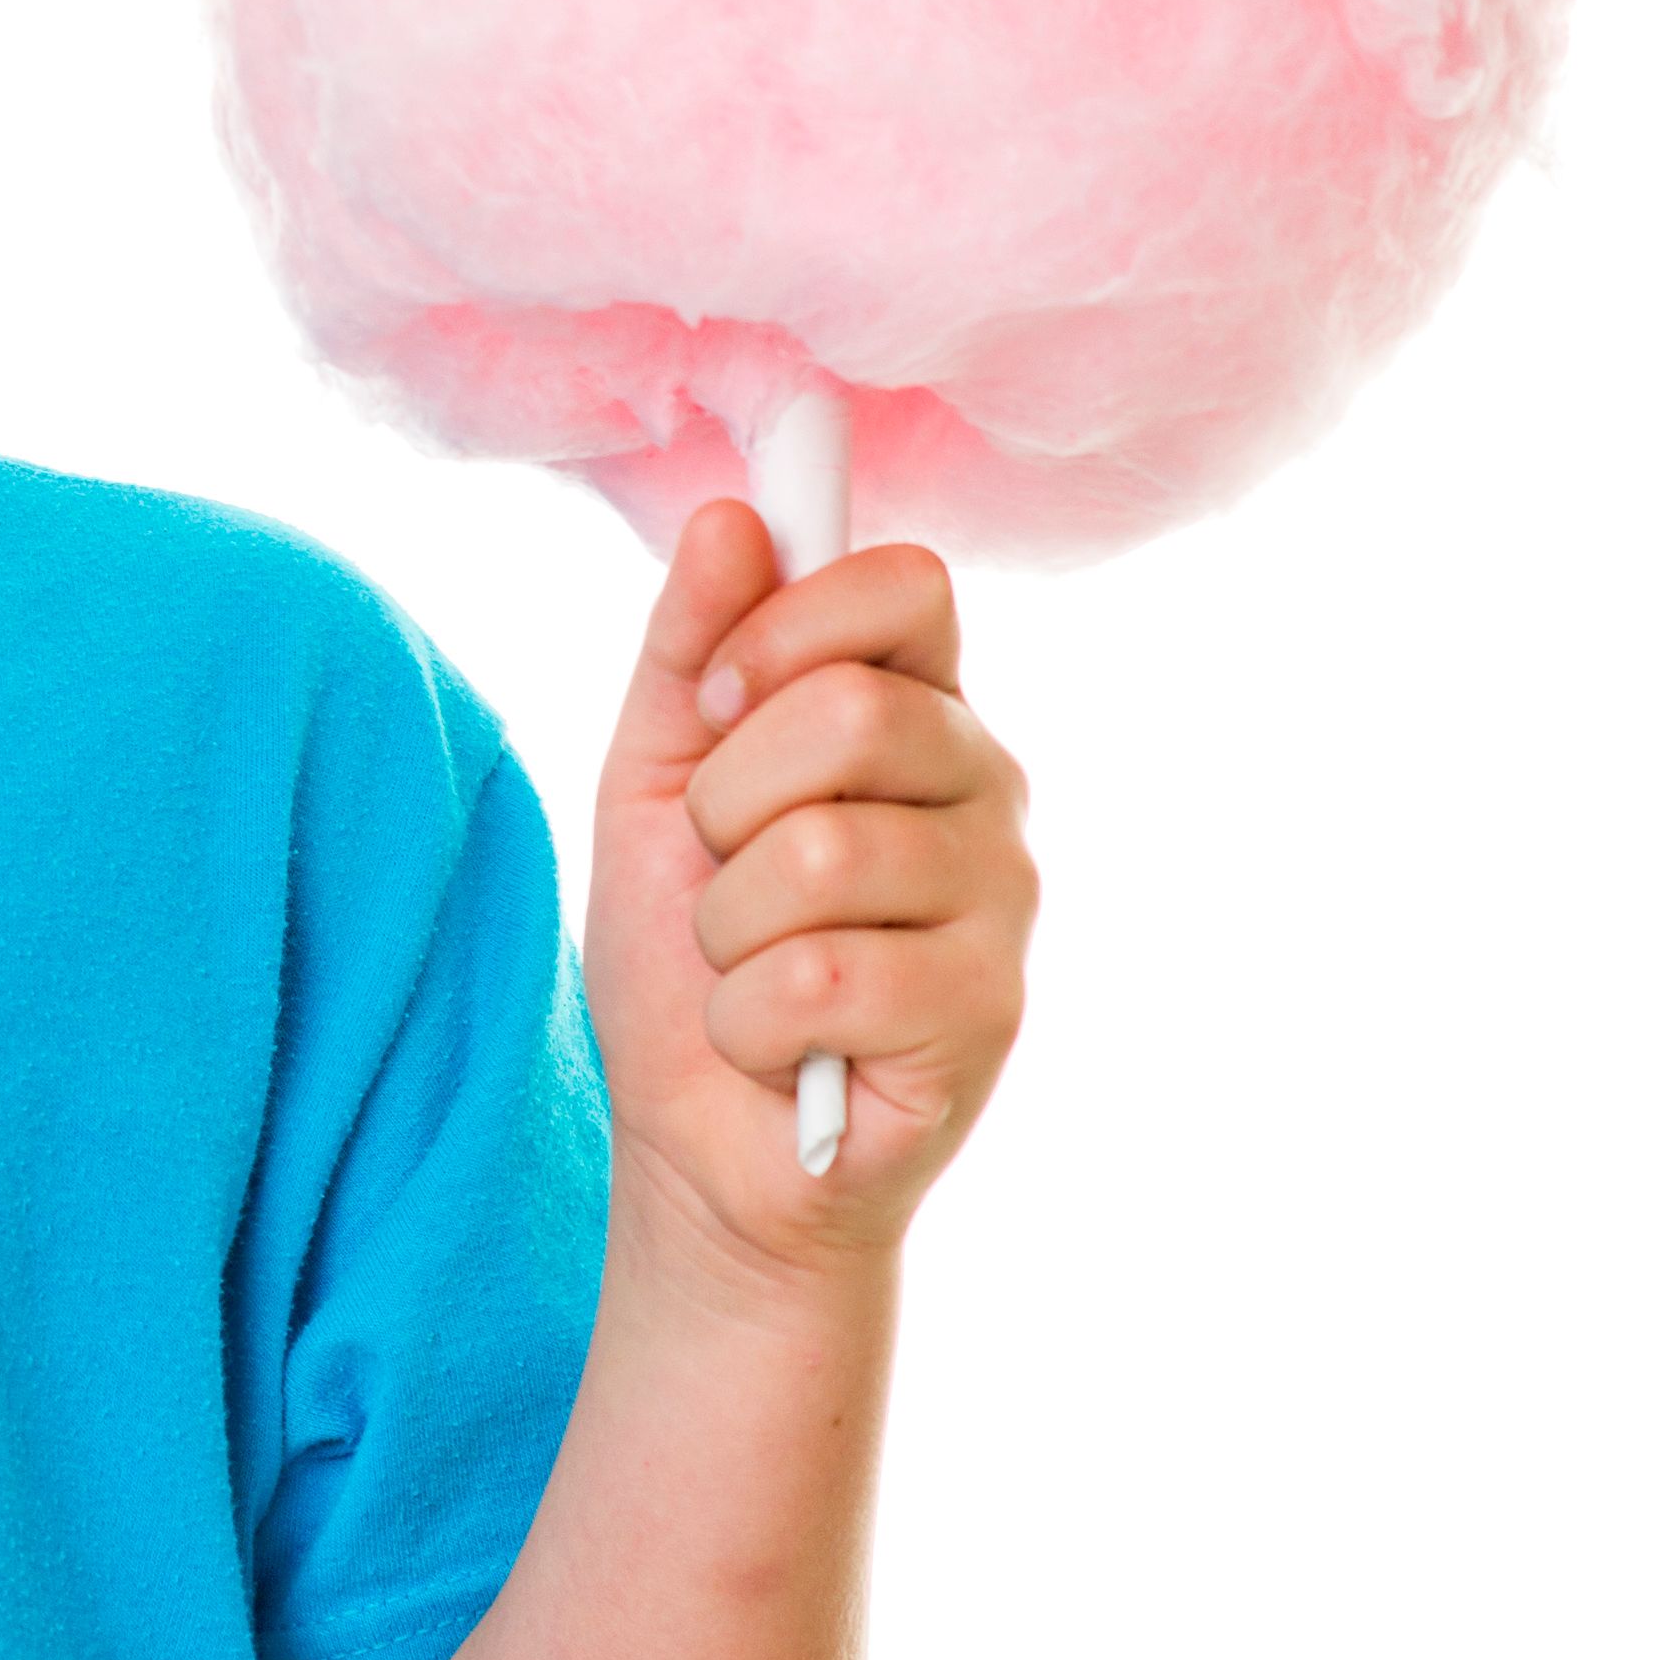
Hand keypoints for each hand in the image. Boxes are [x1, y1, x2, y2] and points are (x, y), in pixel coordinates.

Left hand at [579, 501, 1035, 1275]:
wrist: (701, 1143)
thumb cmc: (688, 950)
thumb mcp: (655, 776)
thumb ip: (691, 645)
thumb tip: (730, 516)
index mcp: (918, 706)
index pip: (906, 583)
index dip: (788, 623)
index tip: (717, 700)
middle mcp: (988, 786)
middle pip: (854, 709)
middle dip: (731, 797)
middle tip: (725, 867)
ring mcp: (1004, 900)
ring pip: (824, 851)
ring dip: (728, 925)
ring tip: (751, 966)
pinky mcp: (988, 1012)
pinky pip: (820, 976)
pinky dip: (749, 1019)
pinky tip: (783, 1046)